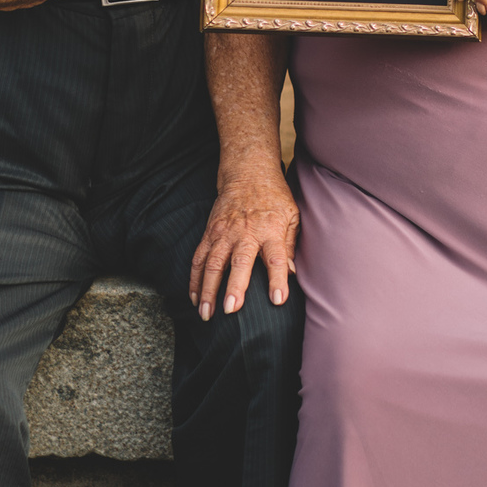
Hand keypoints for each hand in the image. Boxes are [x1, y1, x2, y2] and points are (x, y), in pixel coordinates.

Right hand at [189, 161, 298, 319]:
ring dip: (208, 290)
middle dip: (234, 287)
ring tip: (206, 313)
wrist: (247, 172)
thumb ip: (290, 245)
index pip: (276, 258)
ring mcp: (224, 233)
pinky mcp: (210, 233)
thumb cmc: (274, 197)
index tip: (278, 300)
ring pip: (213, 264)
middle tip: (231, 310)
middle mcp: (246, 233)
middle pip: (239, 262)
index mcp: (271, 230)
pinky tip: (194, 298)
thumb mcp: (292, 216)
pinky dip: (195, 280)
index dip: (277, 279)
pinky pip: (199, 259)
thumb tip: (292, 273)